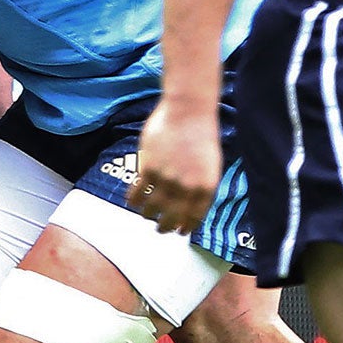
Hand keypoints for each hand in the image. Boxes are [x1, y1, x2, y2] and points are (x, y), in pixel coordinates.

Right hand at [129, 99, 221, 235]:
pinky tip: (131, 202)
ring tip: (146, 214)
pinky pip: (137, 193)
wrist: (188, 111)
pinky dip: (133, 200)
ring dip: (148, 215)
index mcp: (206, 188)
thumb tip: (189, 204)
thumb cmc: (201, 134)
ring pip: (152, 209)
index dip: (185, 227)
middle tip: (160, 228)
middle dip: (165, 227)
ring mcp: (166, 179)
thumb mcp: (210, 164)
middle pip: (172, 218)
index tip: (180, 231)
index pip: (194, 218)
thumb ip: (201, 185)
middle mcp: (186, 188)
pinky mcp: (148, 169)